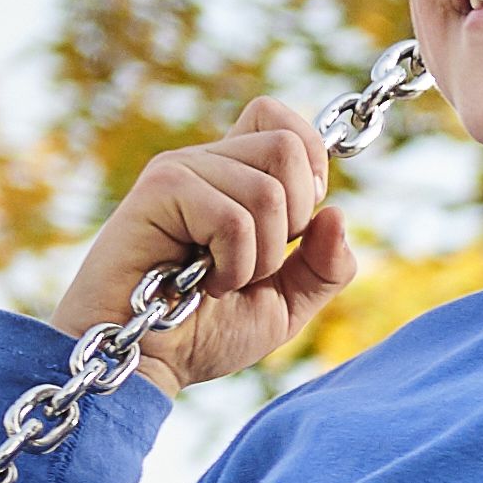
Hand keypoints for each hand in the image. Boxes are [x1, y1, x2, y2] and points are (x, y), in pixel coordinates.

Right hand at [53, 101, 357, 387]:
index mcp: (233, 174)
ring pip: (268, 190)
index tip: (299, 223)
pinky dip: (234, 266)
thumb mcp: (287, 303)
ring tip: (219, 280)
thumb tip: (336, 212)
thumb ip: (326, 265)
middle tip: (253, 263)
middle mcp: (205, 161)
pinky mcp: (159, 191)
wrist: (146, 365)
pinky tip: (200, 284)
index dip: (310, 161)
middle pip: (287, 146)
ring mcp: (180, 170)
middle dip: (294, 222)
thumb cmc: (203, 334)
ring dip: (261, 257)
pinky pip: (233, 219)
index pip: (279, 117)